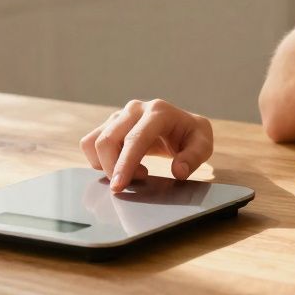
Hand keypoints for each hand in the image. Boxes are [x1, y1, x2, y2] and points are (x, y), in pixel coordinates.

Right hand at [79, 98, 213, 192]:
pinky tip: (121, 165)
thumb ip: (194, 157)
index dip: (125, 163)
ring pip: (94, 142)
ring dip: (106, 165)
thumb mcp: (203, 145)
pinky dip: (100, 160)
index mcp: (159, 112)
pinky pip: (90, 144)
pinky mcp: (110, 124)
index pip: (135, 138)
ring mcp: (120, 115)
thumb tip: (178, 171)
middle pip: (107, 140)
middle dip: (112, 169)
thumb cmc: (191, 135)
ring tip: (134, 171)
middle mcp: (135, 109)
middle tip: (136, 181)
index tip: (119, 186)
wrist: (180, 125)